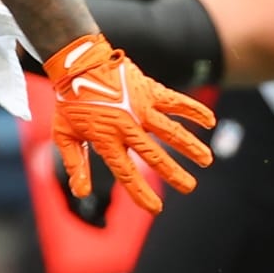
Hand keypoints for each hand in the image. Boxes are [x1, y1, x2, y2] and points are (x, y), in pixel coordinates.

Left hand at [46, 33, 213, 214]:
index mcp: (106, 138)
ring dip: (190, 145)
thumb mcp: (63, 134)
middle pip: (154, 155)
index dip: (141, 192)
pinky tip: (210, 121)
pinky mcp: (149, 90)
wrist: (76, 63)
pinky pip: (176, 101)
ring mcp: (140, 107)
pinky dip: (194, 110)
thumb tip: (81, 193)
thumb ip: (74, 164)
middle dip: (174, 173)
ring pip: (171, 130)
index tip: (155, 208)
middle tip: (190, 187)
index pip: (126, 173)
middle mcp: (126, 125)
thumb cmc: (69, 101)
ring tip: (206, 159)